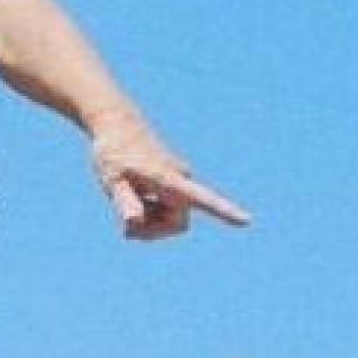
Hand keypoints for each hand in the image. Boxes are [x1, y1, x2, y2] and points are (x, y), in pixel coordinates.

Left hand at [89, 113, 251, 240]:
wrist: (117, 125)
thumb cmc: (112, 152)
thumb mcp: (112, 179)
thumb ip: (123, 200)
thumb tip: (132, 221)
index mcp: (168, 178)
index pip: (200, 197)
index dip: (223, 211)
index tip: (246, 221)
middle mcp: (180, 180)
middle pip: (176, 225)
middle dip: (152, 231)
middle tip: (125, 229)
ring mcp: (179, 183)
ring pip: (171, 221)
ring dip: (149, 222)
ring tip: (126, 201)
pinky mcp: (174, 187)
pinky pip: (166, 214)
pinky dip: (149, 216)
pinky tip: (133, 200)